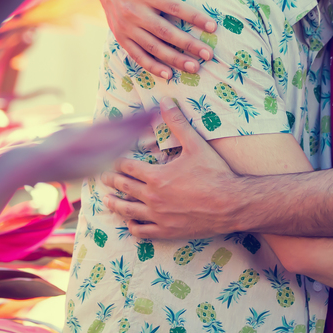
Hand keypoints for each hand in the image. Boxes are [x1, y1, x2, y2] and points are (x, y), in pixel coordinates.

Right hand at [96, 0, 215, 78]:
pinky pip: (137, 55)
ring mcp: (125, 26)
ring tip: (195, 68)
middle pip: (164, 31)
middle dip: (187, 44)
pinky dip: (152, 66)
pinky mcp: (121, 36)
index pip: (174, 7)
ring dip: (174, 59)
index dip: (194, 17)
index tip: (213, 27)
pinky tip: (169, 75)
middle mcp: (133, 10)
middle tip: (208, 54)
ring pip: (152, 47)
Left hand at [100, 98, 241, 237]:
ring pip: (129, 211)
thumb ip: (177, 122)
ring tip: (107, 201)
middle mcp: (153, 197)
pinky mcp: (167, 231)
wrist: (231, 204)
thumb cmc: (214, 174)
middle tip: (102, 178)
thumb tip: (165, 101)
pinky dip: (134, 227)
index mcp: (156, 176)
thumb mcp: (196, 144)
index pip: (128, 167)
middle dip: (111, 181)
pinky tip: (131, 224)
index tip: (111, 159)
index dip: (118, 162)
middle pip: (124, 188)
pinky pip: (143, 231)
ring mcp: (159, 216)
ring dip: (115, 205)